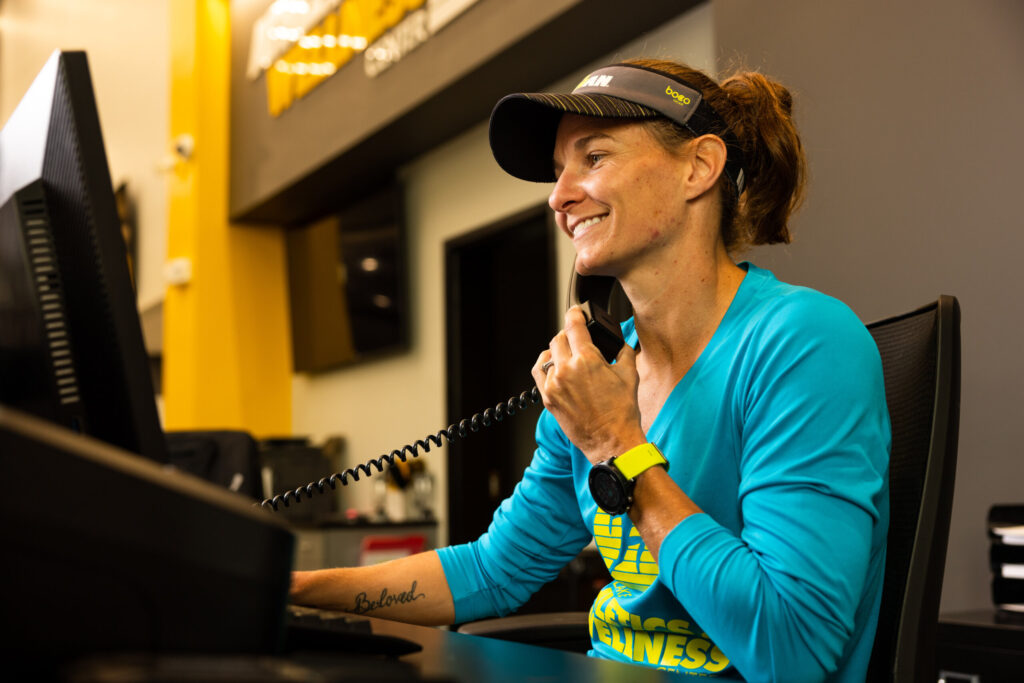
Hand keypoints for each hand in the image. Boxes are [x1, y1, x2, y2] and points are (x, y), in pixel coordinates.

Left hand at [531, 306, 645, 463]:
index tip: (576, 311)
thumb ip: (623, 352)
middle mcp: (567, 369)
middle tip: (577, 339)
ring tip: (568, 356)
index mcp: (587, 359)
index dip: (575, 314)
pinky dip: (546, 366)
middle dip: (568, 335)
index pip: (574, 326)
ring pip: (548, 356)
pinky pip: (539, 374)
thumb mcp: (630, 375)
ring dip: (557, 352)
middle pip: (559, 339)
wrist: (612, 441)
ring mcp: (554, 384)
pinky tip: (554, 367)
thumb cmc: (622, 412)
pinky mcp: (548, 398)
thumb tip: (620, 344)